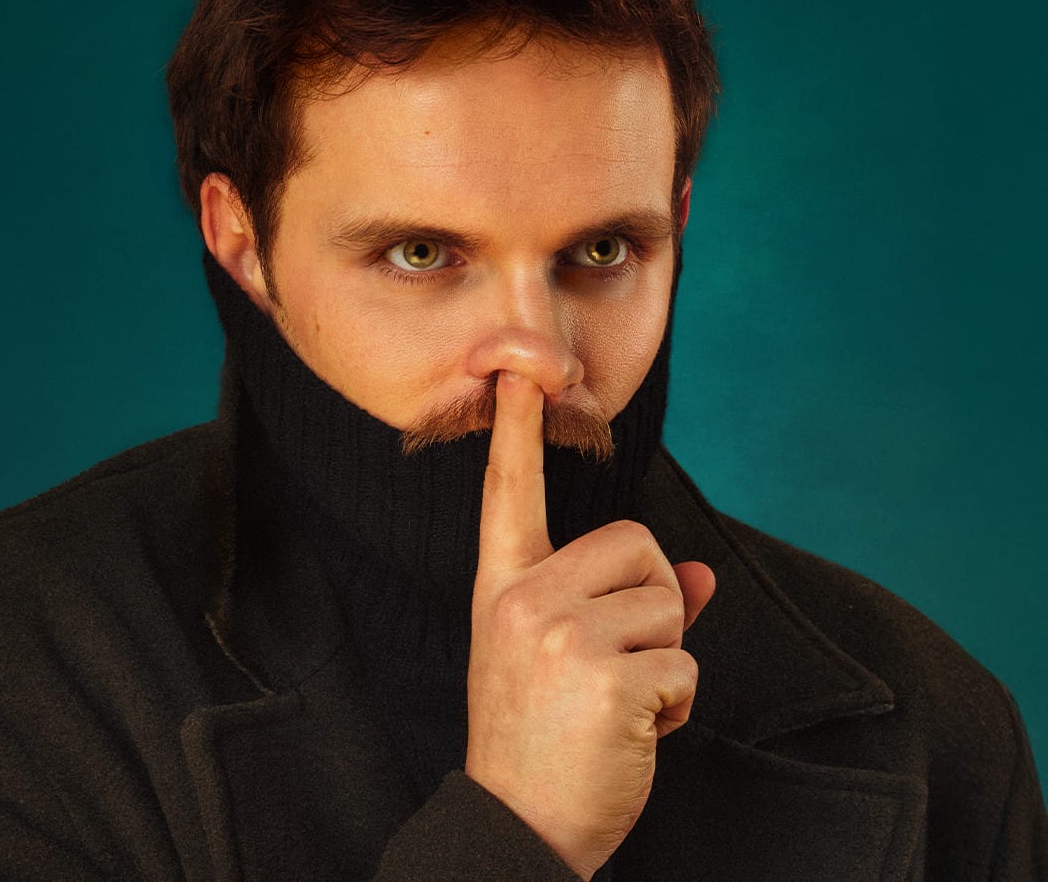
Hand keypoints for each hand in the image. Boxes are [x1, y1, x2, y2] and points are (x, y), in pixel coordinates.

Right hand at [464, 372, 714, 879]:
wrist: (515, 831)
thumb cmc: (538, 740)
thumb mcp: (557, 662)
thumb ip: (624, 609)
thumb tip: (702, 577)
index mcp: (503, 589)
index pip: (509, 495)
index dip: (514, 433)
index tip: (518, 375)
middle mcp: (525, 599)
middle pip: (639, 545)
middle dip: (656, 600)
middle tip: (623, 661)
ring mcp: (561, 636)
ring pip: (671, 603)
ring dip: (666, 657)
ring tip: (621, 702)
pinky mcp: (605, 677)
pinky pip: (685, 661)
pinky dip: (677, 702)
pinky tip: (636, 731)